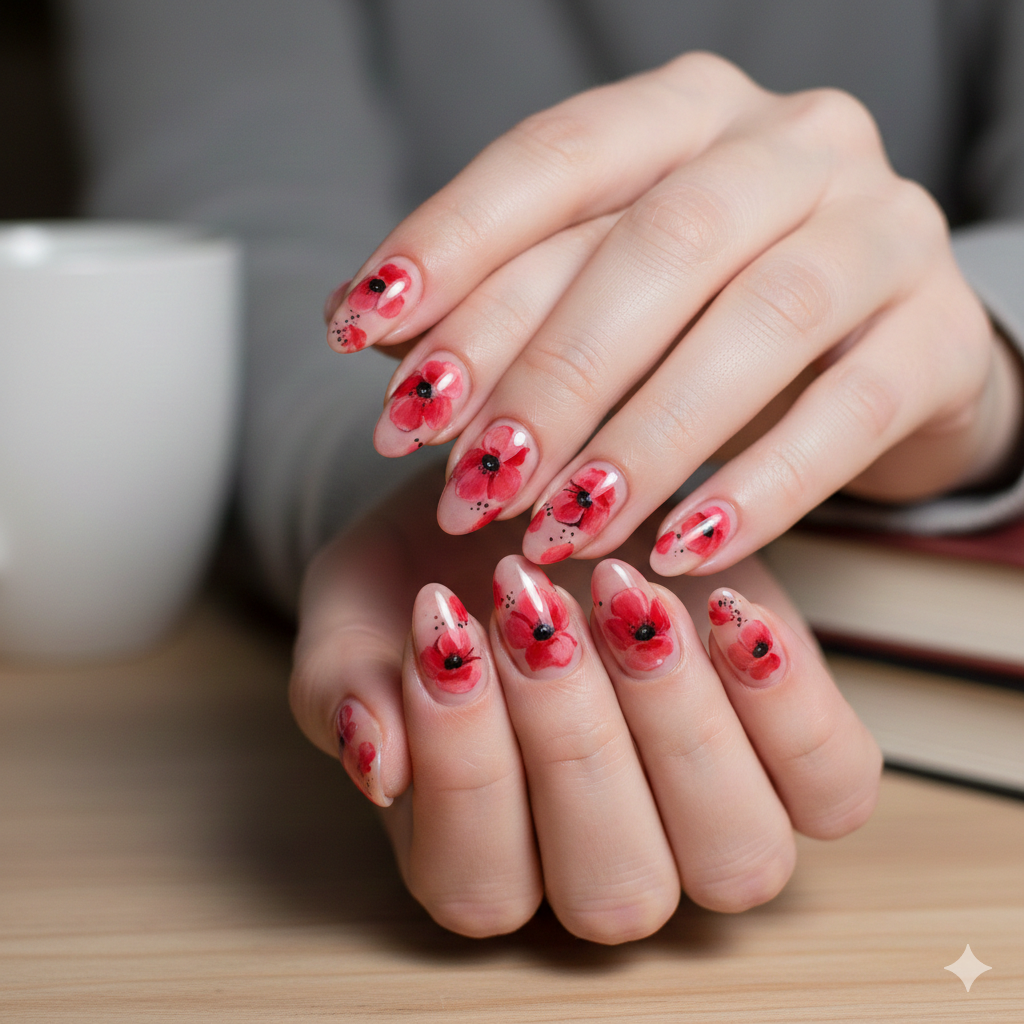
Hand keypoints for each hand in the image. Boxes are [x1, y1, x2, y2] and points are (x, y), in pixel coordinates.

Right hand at [289, 467, 880, 941]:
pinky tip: (722, 606)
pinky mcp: (796, 755)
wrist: (520, 503)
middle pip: (615, 888)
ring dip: (676, 721)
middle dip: (571, 739)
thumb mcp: (358, 612)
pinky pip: (832, 786)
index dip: (464, 762)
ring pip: (735, 857)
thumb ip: (344, 687)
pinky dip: (786, 701)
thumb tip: (374, 760)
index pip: (480, 881)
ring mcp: (712, 819)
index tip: (440, 619)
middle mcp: (607, 862)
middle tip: (529, 601)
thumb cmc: (430, 572)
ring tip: (618, 590)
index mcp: (484, 854)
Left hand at [325, 51, 1022, 575]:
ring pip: (754, 327)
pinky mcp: (941, 335)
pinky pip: (850, 414)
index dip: (454, 245)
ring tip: (555, 531)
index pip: (556, 159)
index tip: (362, 335)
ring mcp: (883, 231)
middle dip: (544, 373)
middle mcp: (792, 145)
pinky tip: (679, 553)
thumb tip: (378, 343)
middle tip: (464, 479)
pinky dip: (758, 491)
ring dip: (640, 442)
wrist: (876, 345)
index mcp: (687, 113)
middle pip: (653, 247)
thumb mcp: (605, 290)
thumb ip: (508, 303)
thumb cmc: (708, 316)